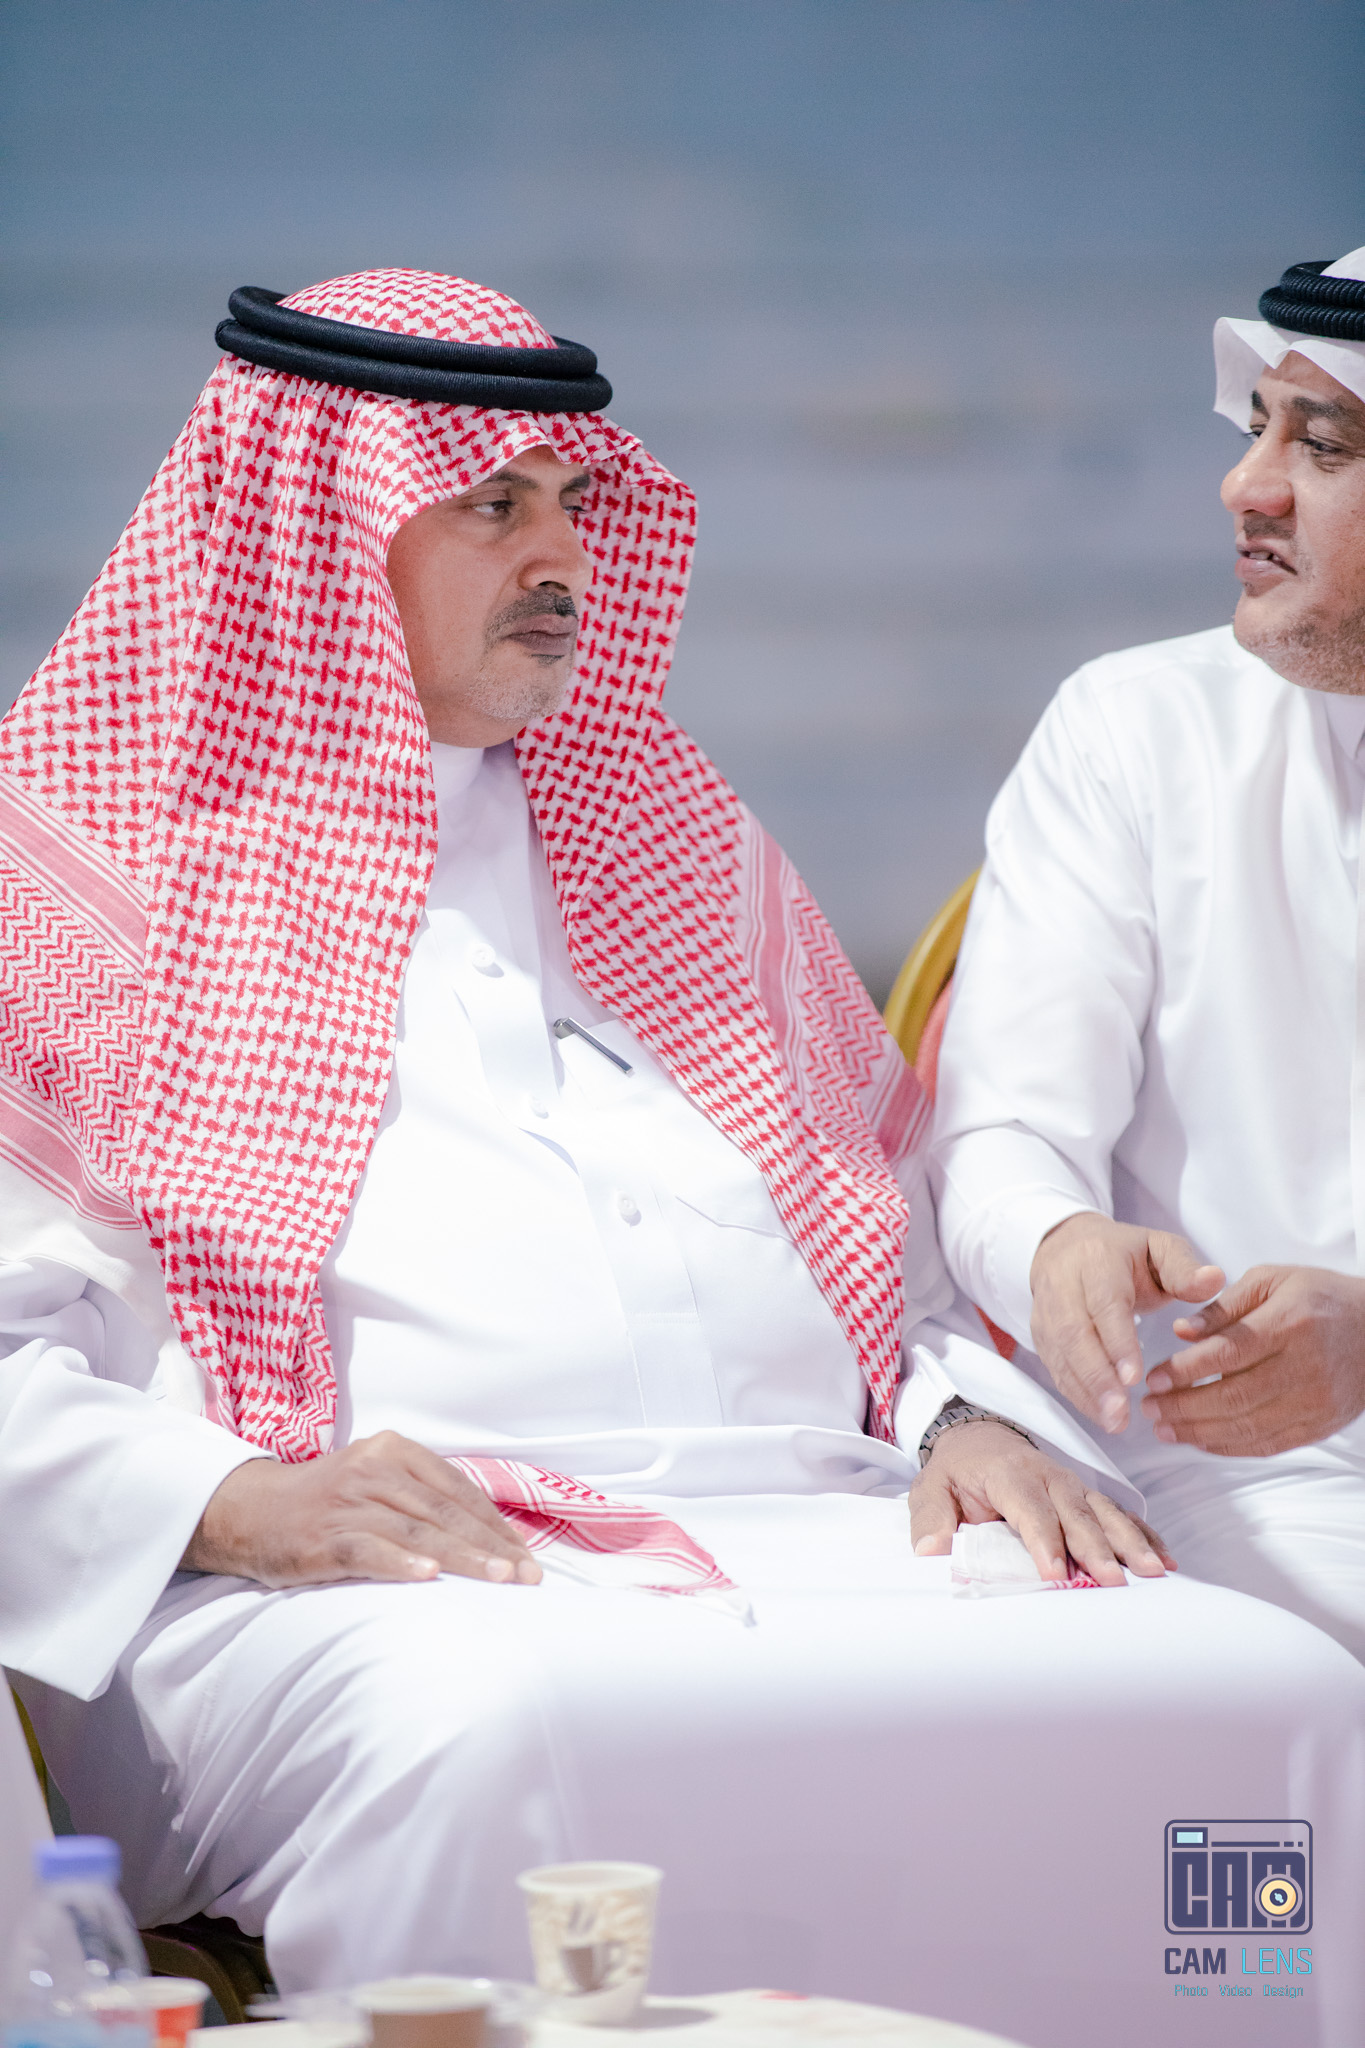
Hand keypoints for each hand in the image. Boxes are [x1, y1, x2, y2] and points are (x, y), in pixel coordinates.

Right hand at [181, 1430, 542, 1587]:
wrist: (249, 1511)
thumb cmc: (327, 1504)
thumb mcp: (377, 1484)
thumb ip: (423, 1499)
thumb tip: (490, 1536)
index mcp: (394, 1451)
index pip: (458, 1489)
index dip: (496, 1524)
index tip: (528, 1557)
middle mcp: (373, 1469)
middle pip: (445, 1511)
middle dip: (492, 1546)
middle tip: (529, 1577)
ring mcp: (348, 1501)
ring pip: (417, 1530)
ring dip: (463, 1557)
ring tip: (500, 1579)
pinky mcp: (323, 1536)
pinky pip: (369, 1550)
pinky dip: (400, 1563)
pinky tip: (428, 1577)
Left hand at [907, 1418, 1174, 1586]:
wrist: (979, 1438)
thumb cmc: (956, 1471)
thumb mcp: (930, 1487)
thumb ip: (930, 1518)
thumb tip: (931, 1550)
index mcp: (1008, 1473)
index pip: (1029, 1508)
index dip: (1043, 1540)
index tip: (1056, 1574)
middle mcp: (1048, 1475)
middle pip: (1075, 1512)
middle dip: (1096, 1547)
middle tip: (1113, 1582)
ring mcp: (1073, 1484)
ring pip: (1104, 1512)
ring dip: (1129, 1541)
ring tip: (1153, 1571)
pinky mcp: (1087, 1494)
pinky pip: (1119, 1513)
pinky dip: (1142, 1534)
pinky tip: (1164, 1557)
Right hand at [1029, 1212, 1223, 1433]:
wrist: (1065, 1247)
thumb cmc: (1122, 1254)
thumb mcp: (1158, 1247)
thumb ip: (1184, 1267)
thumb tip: (1214, 1280)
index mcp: (1097, 1261)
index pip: (1104, 1304)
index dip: (1116, 1341)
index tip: (1133, 1377)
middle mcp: (1064, 1286)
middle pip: (1074, 1335)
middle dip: (1097, 1377)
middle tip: (1121, 1413)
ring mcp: (1047, 1312)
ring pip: (1061, 1355)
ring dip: (1086, 1391)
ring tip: (1113, 1422)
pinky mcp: (1041, 1335)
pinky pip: (1055, 1367)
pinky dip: (1077, 1394)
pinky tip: (1101, 1416)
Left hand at [1141, 1264, 1364, 1455]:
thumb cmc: (1320, 1299)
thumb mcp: (1271, 1280)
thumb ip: (1224, 1306)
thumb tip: (1181, 1332)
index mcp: (1289, 1323)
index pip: (1228, 1353)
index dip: (1186, 1370)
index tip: (1154, 1378)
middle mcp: (1304, 1367)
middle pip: (1234, 1396)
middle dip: (1183, 1407)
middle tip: (1150, 1408)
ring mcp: (1314, 1402)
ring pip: (1247, 1427)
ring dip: (1198, 1432)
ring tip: (1164, 1429)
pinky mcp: (1319, 1426)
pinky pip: (1267, 1444)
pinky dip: (1229, 1447)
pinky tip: (1200, 1440)